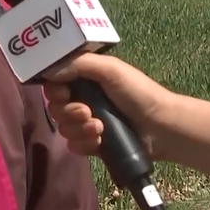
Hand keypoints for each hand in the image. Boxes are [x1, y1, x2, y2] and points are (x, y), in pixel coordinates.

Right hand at [41, 53, 176, 159]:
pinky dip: (85, 143)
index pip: (54, 83)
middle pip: (55, 107)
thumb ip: (79, 64)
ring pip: (64, 128)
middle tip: (86, 112)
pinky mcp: (93, 143)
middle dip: (68, 112)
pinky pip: (74, 145)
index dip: (54, 90)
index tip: (64, 94)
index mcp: (85, 77)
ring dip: (79, 129)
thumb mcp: (110, 70)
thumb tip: (48, 71)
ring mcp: (87, 122)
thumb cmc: (137, 92)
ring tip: (100, 128)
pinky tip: (100, 141)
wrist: (160, 127)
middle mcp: (83, 98)